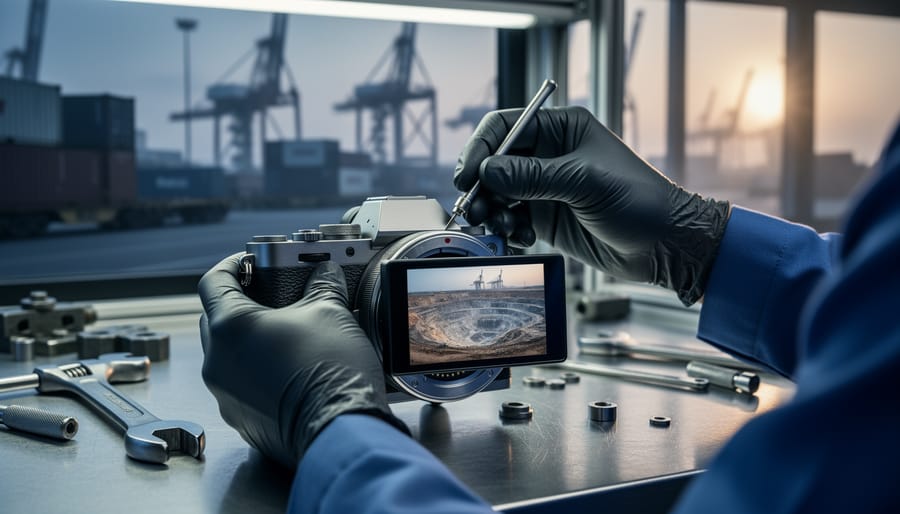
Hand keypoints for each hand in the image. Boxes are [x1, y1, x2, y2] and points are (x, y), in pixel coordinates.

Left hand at [198, 255, 407, 467]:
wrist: (340, 430)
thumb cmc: (331, 372)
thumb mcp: (331, 312)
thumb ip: (323, 285)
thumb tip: (326, 275)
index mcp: (230, 328)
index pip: (213, 281)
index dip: (231, 264)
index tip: (248, 262)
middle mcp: (217, 362)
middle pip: (214, 319)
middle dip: (239, 302)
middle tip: (270, 295)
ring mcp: (225, 395)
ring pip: (226, 355)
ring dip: (247, 341)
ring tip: (284, 333)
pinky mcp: (241, 419)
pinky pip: (240, 385)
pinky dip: (256, 371)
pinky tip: (288, 367)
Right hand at [454, 106, 730, 304]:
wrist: (665, 245)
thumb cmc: (638, 201)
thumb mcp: (584, 182)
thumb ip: (533, 177)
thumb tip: (487, 171)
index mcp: (561, 129)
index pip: (505, 126)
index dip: (482, 147)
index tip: (469, 174)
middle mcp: (550, 155)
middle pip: (496, 162)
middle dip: (482, 185)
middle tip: (474, 208)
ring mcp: (546, 188)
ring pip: (500, 194)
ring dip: (492, 210)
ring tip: (500, 226)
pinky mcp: (547, 218)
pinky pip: (512, 219)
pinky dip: (508, 229)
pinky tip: (520, 238)